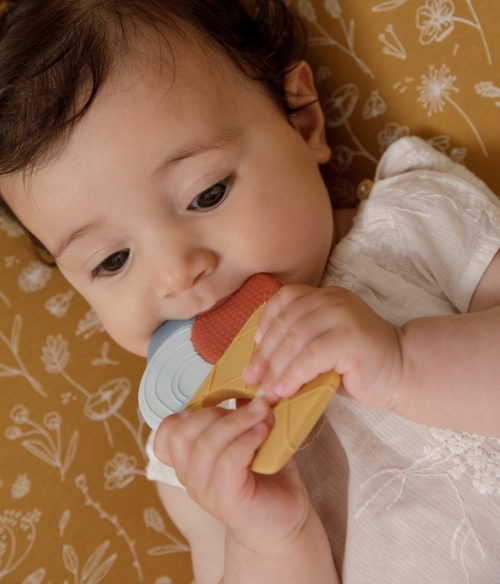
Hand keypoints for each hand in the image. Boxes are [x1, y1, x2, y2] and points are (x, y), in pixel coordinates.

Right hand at [154, 398, 310, 550]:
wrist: (285, 518)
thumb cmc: (267, 474)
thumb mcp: (251, 435)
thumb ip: (242, 412)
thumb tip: (246, 380)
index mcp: (189, 461)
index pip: (165, 435)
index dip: (185, 414)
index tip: (217, 403)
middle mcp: (191, 477)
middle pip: (182, 434)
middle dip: (216, 411)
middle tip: (252, 406)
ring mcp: (205, 491)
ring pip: (205, 445)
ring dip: (237, 422)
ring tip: (263, 415)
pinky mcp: (227, 500)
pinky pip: (227, 462)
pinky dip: (246, 440)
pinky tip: (263, 433)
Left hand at [243, 284, 402, 408]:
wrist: (403, 372)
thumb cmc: (358, 365)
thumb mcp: (323, 348)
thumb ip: (298, 346)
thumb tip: (260, 366)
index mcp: (325, 296)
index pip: (286, 298)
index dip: (266, 322)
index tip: (255, 347)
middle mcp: (333, 300)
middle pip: (287, 321)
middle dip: (264, 353)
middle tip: (252, 379)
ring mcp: (344, 315)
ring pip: (296, 338)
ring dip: (276, 367)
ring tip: (267, 391)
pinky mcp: (351, 338)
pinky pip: (312, 355)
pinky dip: (293, 374)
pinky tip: (285, 390)